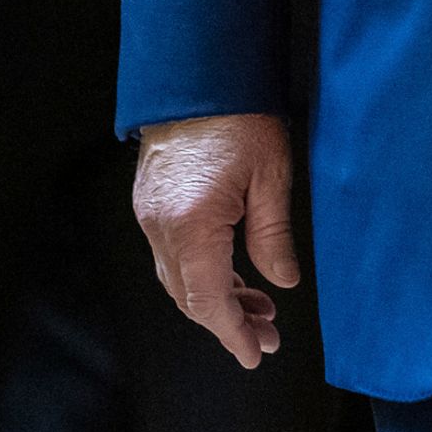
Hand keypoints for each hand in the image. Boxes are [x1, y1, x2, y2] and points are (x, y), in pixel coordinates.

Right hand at [131, 112, 299, 367]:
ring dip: (215, 300)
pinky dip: (201, 275)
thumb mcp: (273, 174)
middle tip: (265, 337)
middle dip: (227, 323)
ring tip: (259, 310)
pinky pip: (173, 257)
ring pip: (178, 280)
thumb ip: (273, 234)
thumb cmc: (239, 116)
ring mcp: (150, 217)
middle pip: (188, 296)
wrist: (197, 77)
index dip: (231, 332)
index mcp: (192, 224)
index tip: (253, 353)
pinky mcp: (150, 206)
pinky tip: (232, 277)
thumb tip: (282, 281)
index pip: (208, 299)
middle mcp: (161, 227)